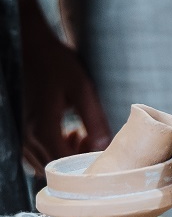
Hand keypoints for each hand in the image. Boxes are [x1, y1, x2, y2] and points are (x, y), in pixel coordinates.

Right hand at [19, 7, 111, 174]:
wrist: (31, 47)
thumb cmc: (57, 64)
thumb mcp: (82, 88)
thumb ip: (93, 118)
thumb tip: (105, 145)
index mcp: (43, 128)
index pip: (64, 164)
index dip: (86, 164)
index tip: (103, 151)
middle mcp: (27, 137)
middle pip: (53, 168)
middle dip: (78, 162)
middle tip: (96, 141)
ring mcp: (22, 135)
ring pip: (44, 164)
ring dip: (66, 158)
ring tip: (84, 135)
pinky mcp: (23, 130)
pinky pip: (37, 154)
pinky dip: (55, 151)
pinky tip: (71, 133)